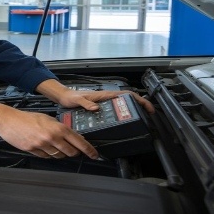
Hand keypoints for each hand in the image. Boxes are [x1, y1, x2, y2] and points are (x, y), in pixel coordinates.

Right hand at [0, 98, 98, 159]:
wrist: (9, 120)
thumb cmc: (27, 118)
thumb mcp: (47, 118)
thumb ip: (60, 128)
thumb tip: (72, 137)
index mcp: (58, 128)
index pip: (79, 142)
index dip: (89, 150)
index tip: (94, 155)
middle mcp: (52, 137)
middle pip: (71, 152)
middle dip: (73, 152)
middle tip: (72, 149)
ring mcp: (42, 145)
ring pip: (59, 156)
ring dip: (60, 153)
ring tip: (54, 145)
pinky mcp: (34, 151)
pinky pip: (46, 157)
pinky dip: (48, 154)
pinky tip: (44, 147)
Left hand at [36, 79, 154, 113]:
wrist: (64, 97)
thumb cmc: (70, 97)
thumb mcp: (77, 100)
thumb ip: (85, 104)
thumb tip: (96, 108)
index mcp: (104, 95)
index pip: (126, 95)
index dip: (139, 100)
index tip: (148, 107)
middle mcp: (106, 97)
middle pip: (128, 99)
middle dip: (141, 105)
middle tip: (149, 114)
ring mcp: (104, 101)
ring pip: (123, 104)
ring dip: (134, 108)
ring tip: (142, 117)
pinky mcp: (101, 106)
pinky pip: (116, 108)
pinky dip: (124, 111)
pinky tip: (125, 119)